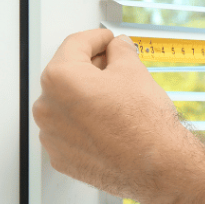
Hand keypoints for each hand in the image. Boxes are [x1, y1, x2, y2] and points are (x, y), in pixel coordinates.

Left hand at [33, 28, 197, 198]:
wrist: (157, 165)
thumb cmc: (144, 123)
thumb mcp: (134, 72)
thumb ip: (120, 52)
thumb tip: (118, 47)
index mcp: (60, 78)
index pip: (75, 45)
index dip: (97, 38)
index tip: (107, 40)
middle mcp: (47, 107)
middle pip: (67, 76)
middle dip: (92, 69)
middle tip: (118, 68)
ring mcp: (52, 136)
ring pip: (68, 106)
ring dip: (87, 98)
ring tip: (118, 102)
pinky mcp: (62, 158)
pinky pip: (70, 132)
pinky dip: (86, 125)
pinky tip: (111, 125)